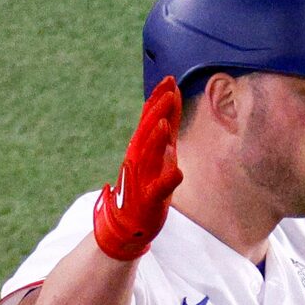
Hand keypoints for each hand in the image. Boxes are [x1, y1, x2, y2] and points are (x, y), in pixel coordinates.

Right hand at [92, 79, 183, 258]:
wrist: (127, 224)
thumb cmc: (145, 187)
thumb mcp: (158, 154)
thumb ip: (165, 129)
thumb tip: (171, 100)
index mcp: (143, 147)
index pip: (151, 119)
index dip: (159, 99)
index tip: (169, 80)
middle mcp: (140, 158)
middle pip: (148, 131)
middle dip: (157, 111)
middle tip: (168, 92)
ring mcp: (143, 178)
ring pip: (148, 156)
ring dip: (156, 140)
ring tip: (163, 124)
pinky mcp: (148, 199)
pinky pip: (158, 189)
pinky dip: (167, 179)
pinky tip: (177, 172)